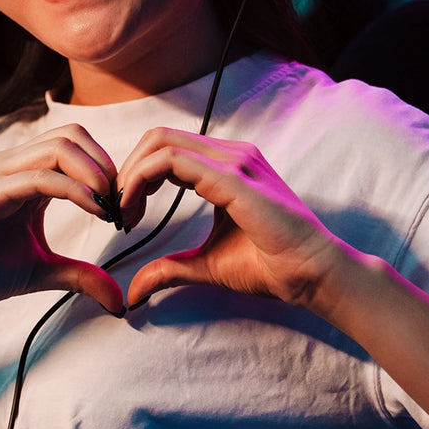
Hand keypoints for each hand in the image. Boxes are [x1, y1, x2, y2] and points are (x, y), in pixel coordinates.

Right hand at [0, 124, 126, 321]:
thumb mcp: (41, 272)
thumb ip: (79, 275)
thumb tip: (119, 299)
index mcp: (28, 177)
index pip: (78, 147)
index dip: (110, 172)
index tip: (126, 210)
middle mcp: (14, 167)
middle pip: (73, 134)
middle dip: (107, 164)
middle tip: (123, 203)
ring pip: (59, 145)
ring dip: (95, 171)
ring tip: (111, 205)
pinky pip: (37, 177)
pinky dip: (74, 188)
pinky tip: (96, 209)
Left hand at [116, 127, 350, 310]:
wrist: (310, 275)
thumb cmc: (270, 266)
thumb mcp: (206, 265)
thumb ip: (170, 268)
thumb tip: (135, 289)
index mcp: (227, 167)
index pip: (167, 150)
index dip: (136, 177)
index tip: (124, 216)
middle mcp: (231, 155)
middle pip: (159, 138)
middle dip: (127, 171)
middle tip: (117, 212)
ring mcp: (234, 161)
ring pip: (161, 142)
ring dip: (130, 175)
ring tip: (123, 213)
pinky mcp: (233, 177)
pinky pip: (172, 161)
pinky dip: (141, 180)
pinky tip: (133, 210)